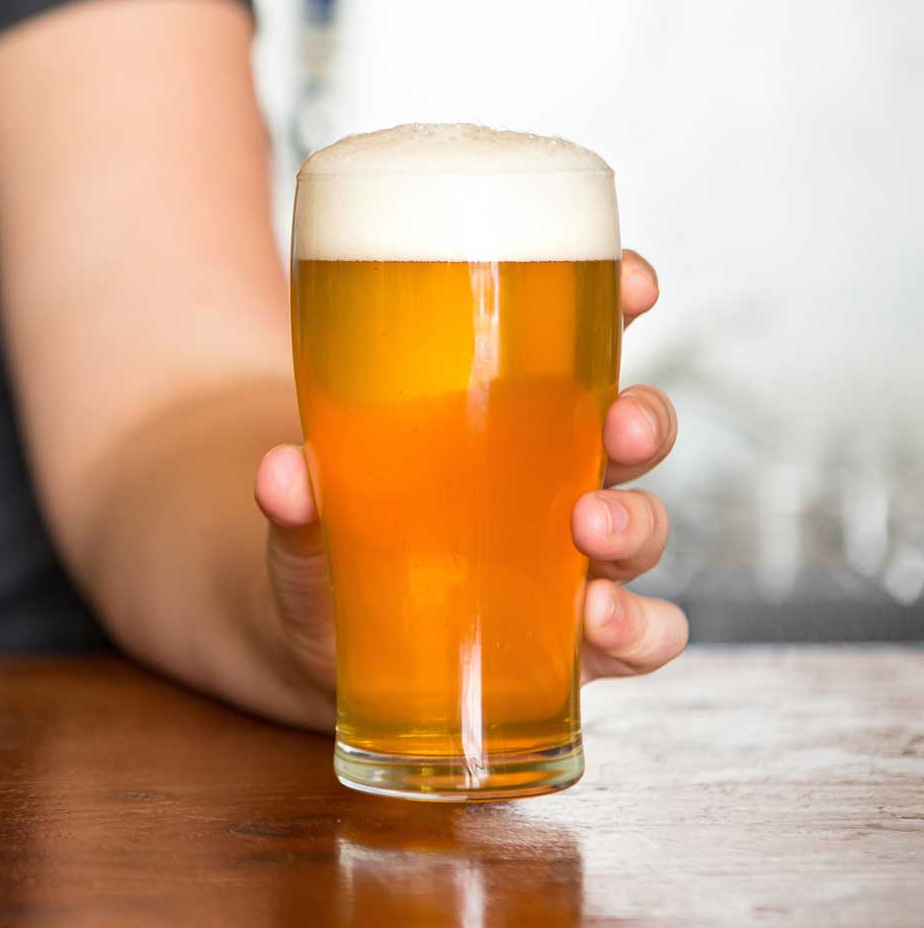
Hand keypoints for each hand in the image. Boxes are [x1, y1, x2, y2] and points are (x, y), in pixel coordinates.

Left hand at [254, 250, 684, 714]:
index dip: (622, 304)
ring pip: (645, 529)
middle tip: (618, 426)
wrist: (324, 642)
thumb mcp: (309, 511)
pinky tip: (601, 624)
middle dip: (642, 421)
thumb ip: (297, 494)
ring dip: (635, 523)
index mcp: (510, 421)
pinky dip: (640, 628)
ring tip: (591, 529)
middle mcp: (557, 482)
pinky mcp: (576, 640)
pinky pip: (645, 634)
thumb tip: (282, 470)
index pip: (583, 347)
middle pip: (633, 434)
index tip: (634, 285)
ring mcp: (572, 562)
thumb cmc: (340, 543)